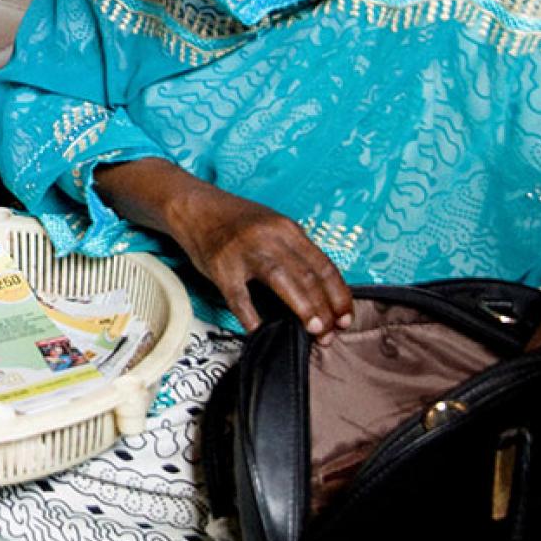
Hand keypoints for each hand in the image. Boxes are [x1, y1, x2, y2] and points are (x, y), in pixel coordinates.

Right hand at [163, 186, 354, 335]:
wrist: (195, 207)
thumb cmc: (236, 221)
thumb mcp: (273, 226)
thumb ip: (295, 252)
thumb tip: (321, 292)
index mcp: (287, 228)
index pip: (323, 265)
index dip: (339, 295)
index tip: (346, 318)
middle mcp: (269, 237)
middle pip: (307, 276)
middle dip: (325, 308)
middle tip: (330, 334)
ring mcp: (244, 251)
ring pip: (282, 281)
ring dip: (303, 308)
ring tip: (314, 331)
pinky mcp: (221, 266)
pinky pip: (239, 296)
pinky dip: (251, 316)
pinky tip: (260, 330)